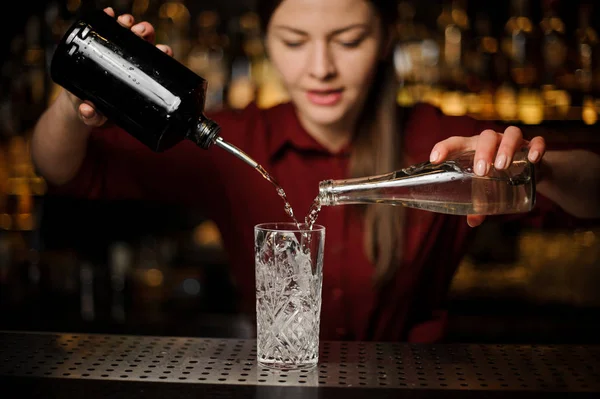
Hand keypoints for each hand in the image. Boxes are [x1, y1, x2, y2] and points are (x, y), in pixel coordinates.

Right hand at [63, 7, 173, 126]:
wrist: (80, 105)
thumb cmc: (99, 112)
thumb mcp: (97, 117)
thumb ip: (92, 117)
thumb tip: (86, 110)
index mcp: (143, 77)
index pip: (160, 62)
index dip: (164, 52)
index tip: (163, 50)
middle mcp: (133, 61)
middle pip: (146, 41)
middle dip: (146, 32)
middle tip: (139, 32)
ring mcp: (118, 51)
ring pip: (128, 31)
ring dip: (129, 21)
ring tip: (124, 21)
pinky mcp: (101, 45)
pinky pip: (106, 27)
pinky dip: (108, 17)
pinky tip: (108, 13)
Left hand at [429, 126, 545, 226]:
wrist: (530, 171)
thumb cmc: (498, 178)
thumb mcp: (486, 191)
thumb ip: (478, 205)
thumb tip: (473, 222)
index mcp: (474, 148)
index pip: (456, 142)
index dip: (444, 148)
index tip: (435, 159)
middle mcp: (493, 141)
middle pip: (486, 137)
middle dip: (483, 152)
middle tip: (481, 172)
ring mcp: (514, 141)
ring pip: (510, 134)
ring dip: (506, 148)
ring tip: (502, 166)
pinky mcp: (533, 146)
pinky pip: (537, 141)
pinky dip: (536, 148)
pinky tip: (533, 159)